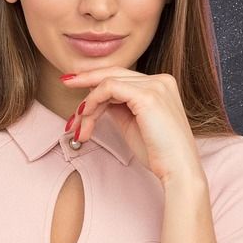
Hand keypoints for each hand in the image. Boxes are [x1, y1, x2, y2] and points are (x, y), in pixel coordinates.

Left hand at [60, 68, 199, 184]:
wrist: (177, 169)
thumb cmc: (159, 153)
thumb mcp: (134, 123)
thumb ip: (119, 107)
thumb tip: (98, 100)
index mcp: (162, 85)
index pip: (122, 77)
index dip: (96, 82)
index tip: (77, 88)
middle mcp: (161, 80)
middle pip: (114, 73)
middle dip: (86, 80)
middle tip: (64, 84)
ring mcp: (155, 86)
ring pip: (107, 82)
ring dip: (88, 104)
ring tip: (79, 127)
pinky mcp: (147, 96)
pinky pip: (109, 89)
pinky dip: (93, 102)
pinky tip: (86, 118)